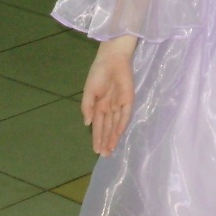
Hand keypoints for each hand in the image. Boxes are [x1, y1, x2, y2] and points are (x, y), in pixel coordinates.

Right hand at [82, 36, 138, 155]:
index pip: (98, 126)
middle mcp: (109, 108)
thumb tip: (86, 123)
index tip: (96, 151)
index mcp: (99, 106)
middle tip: (105, 156)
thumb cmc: (98, 73)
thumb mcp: (89, 91)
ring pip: (116, 125)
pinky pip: (125, 115)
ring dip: (113, 137)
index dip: (97, 138)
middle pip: (107, 128)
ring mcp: (119, 104)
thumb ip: (87, 107)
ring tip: (111, 150)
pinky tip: (118, 134)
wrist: (111, 59)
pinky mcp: (128, 99)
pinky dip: (121, 124)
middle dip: (106, 141)